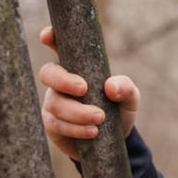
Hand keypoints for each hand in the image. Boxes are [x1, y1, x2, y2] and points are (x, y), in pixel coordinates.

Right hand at [38, 26, 139, 159]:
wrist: (115, 140)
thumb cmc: (118, 109)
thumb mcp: (129, 98)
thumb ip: (125, 88)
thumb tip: (111, 87)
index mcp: (77, 67)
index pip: (59, 47)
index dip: (51, 38)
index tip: (47, 36)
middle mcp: (61, 82)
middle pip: (48, 73)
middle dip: (64, 80)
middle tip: (84, 89)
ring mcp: (54, 102)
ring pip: (55, 103)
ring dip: (77, 112)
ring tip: (99, 119)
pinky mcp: (52, 124)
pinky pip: (56, 124)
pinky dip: (75, 128)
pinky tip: (92, 132)